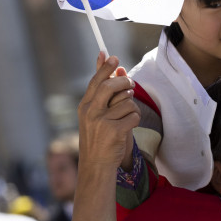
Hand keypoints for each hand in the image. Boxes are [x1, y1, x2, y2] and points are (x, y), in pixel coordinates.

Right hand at [77, 52, 139, 170]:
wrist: (96, 164)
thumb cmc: (98, 136)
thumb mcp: (95, 114)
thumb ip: (103, 92)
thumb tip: (112, 66)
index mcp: (85, 106)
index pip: (96, 82)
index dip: (105, 68)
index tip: (113, 57)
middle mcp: (90, 112)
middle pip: (110, 86)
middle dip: (124, 82)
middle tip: (131, 84)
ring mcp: (101, 122)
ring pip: (126, 102)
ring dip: (132, 107)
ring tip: (126, 116)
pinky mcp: (114, 131)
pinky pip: (134, 115)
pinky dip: (135, 119)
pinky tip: (128, 126)